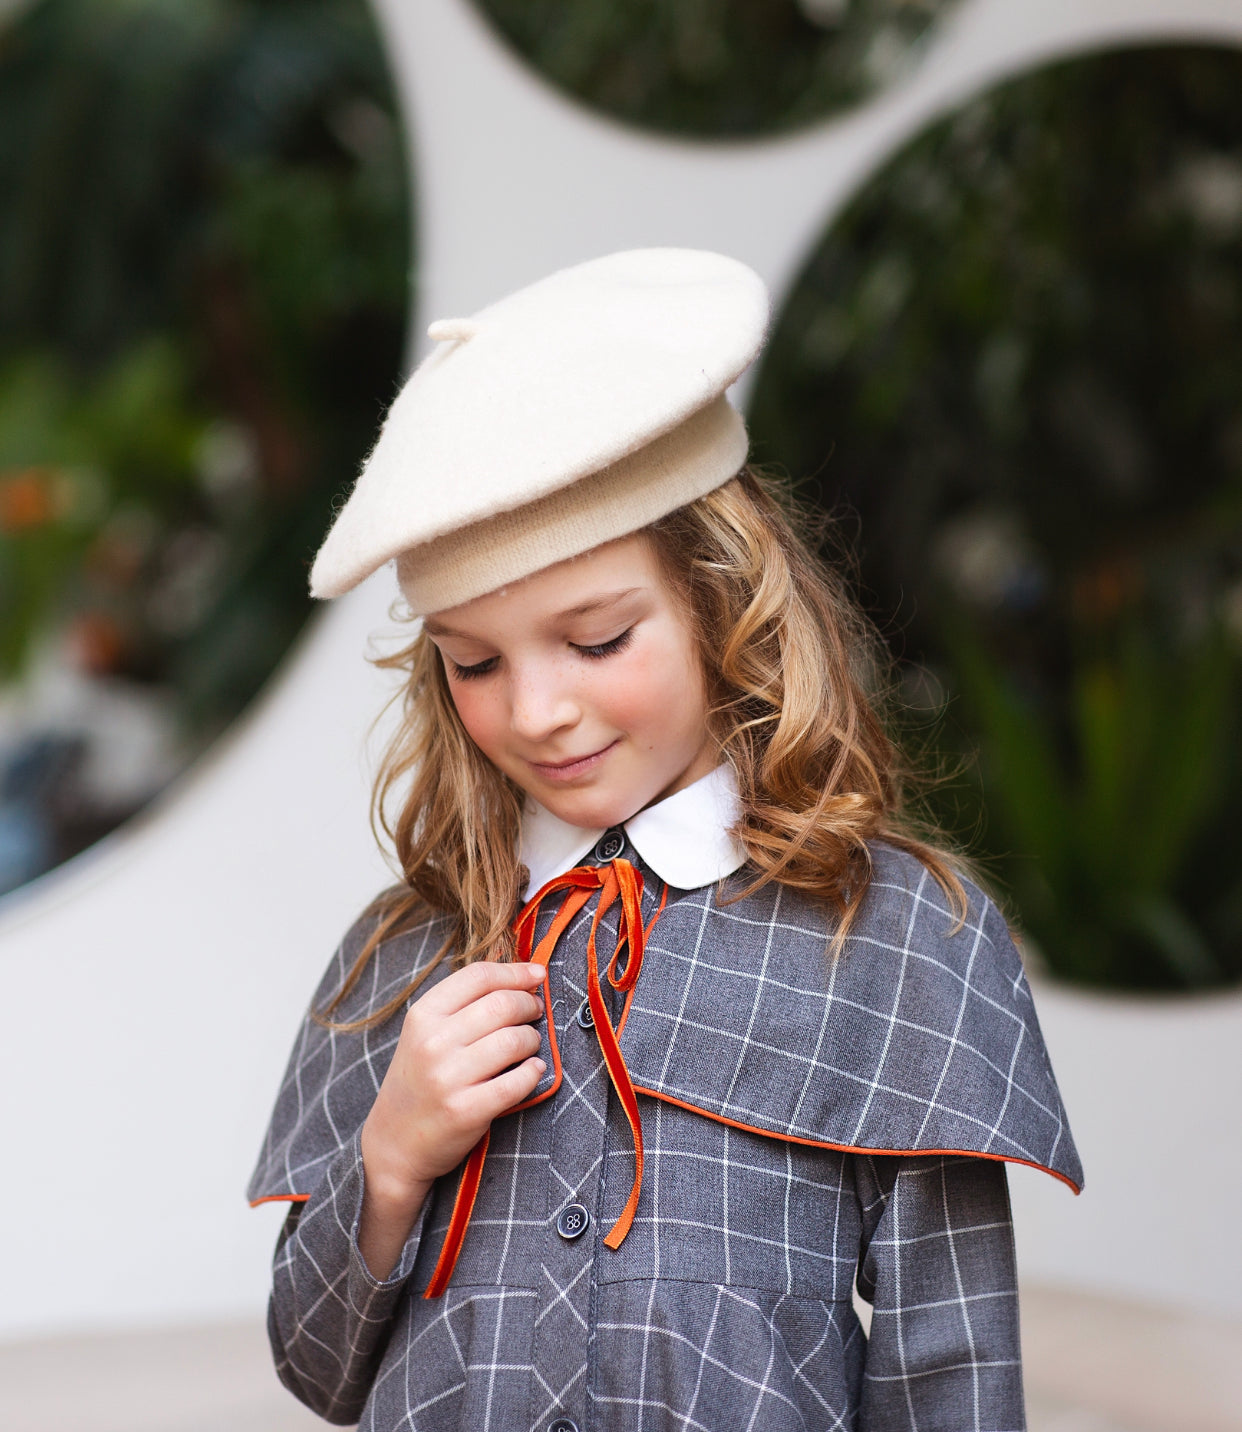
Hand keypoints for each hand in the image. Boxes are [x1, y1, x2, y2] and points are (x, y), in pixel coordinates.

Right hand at [358, 960, 546, 1277]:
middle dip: (529, 1004)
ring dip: (533, 1039)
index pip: (479, 976)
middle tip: (536, 1011)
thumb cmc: (418, 1080)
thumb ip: (463, 997)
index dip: (516, 971)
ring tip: (530, 1044)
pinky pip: (518, 1082)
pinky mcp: (466, 1111)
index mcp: (422, 1016)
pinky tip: (532, 1070)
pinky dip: (534, 1072)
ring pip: (514, 1041)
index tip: (537, 974)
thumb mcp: (425, 1031)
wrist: (394, 1144)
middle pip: (502, 1004)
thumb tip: (508, 958)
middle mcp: (433, 1043)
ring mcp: (448, 1078)